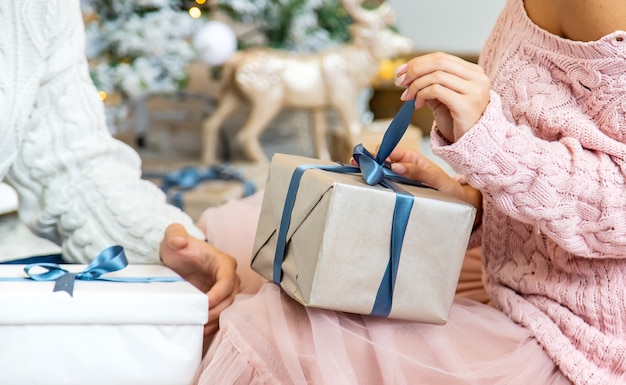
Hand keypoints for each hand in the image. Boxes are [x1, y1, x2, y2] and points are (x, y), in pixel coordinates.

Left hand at [159, 223, 239, 336]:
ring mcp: (225, 291)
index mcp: (224, 263)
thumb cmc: (177, 247)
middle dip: (216, 310)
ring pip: (227, 309)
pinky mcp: (219, 301)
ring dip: (215, 320)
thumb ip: (175, 235)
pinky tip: (200, 331)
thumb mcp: (173, 237)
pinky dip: (213, 324)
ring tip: (199, 328)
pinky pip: (221, 315)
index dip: (218, 293)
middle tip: (200, 319)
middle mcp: (230, 277)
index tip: (205, 303)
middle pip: (230, 298)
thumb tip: (179, 242)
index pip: (227, 280)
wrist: (175, 258)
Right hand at [362, 146, 482, 225]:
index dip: (377, 153)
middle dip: (369, 162)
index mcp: (412, 158)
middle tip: (355, 165)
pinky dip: (376, 183)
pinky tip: (367, 185)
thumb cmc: (449, 189)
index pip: (390, 150)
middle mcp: (404, 166)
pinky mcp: (400, 189)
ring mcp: (401, 178)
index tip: (368, 160)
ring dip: (370, 173)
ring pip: (381, 172)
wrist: (460, 203)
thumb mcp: (435, 179)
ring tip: (357, 174)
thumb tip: (396, 165)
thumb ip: (417, 171)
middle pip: (381, 160)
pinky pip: (386, 184)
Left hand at [394, 52, 490, 142]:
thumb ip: (430, 83)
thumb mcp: (442, 98)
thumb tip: (406, 72)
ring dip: (416, 85)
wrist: (471, 144)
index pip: (442, 58)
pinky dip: (422, 95)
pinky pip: (436, 90)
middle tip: (399, 81)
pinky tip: (417, 105)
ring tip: (407, 97)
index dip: (418, 62)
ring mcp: (475, 91)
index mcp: (474, 72)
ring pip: (436, 76)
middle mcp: (478, 78)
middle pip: (439, 62)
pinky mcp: (466, 104)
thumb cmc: (456, 121)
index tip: (400, 71)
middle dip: (414, 70)